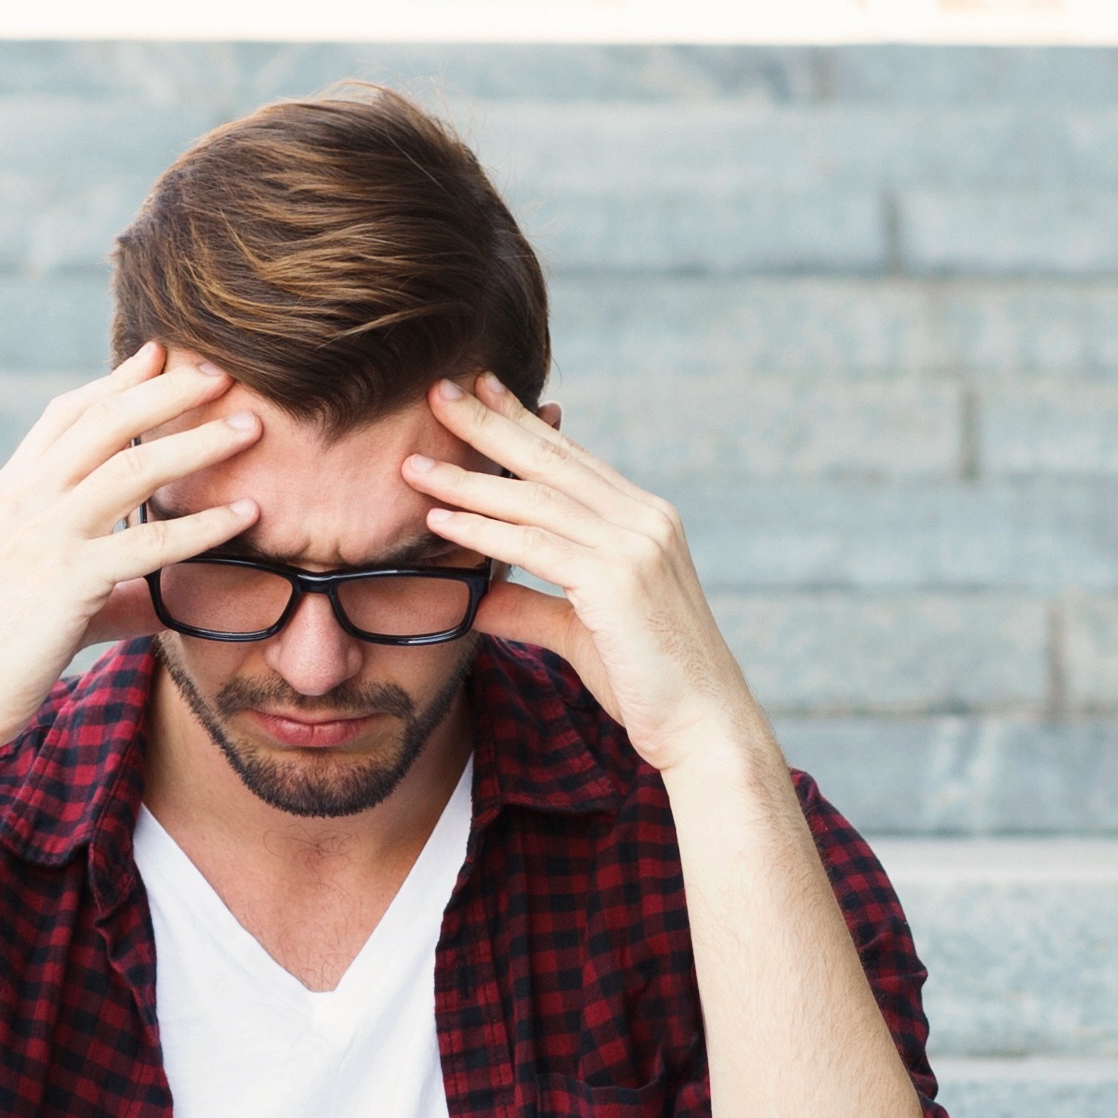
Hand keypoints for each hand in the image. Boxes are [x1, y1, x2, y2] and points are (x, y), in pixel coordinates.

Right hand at [0, 344, 258, 772]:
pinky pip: (148, 542)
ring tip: (251, 425)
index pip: (65, 416)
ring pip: (133, 467)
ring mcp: (42, 536)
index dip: (116, 382)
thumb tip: (167, 598)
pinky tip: (246, 515)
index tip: (160, 356)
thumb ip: (111, 590)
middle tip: (222, 371)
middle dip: (168, 389)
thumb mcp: (50, 605)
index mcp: (9, 496)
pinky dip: (203, 525)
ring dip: (198, 441)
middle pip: (105, 421)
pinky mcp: (66, 580)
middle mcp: (23, 502)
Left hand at [400, 374, 769, 778]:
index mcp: (644, 520)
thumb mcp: (580, 635)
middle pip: (552, 460)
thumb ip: (533, 610)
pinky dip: (483, 531)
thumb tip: (480, 601)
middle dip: (491, 423)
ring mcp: (635, 545)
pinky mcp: (618, 580)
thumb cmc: (649, 685)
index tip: (482, 392)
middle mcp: (644, 519)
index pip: (572, 460)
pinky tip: (440, 520)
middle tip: (440, 391)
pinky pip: (535, 546)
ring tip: (414, 464)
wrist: (703, 727)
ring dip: (469, 478)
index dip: (523, 423)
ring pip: (536, 498)